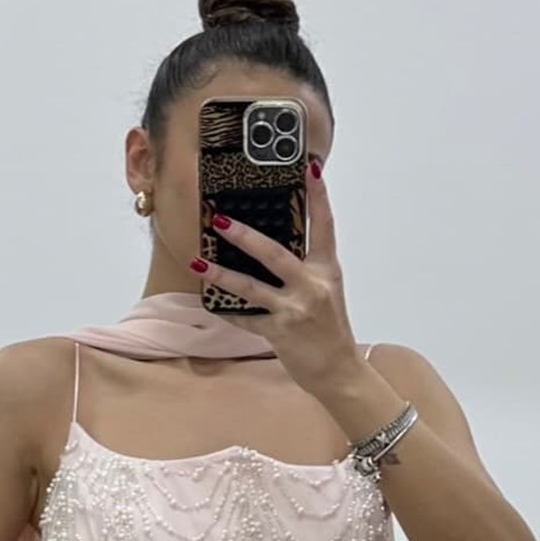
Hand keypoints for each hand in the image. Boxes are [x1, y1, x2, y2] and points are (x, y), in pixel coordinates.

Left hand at [195, 160, 362, 409]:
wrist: (340, 372)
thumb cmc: (330, 330)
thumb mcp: (325, 292)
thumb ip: (305, 268)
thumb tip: (271, 246)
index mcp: (327, 271)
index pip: (325, 226)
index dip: (319, 196)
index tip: (311, 168)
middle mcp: (312, 287)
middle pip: (275, 254)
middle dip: (245, 236)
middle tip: (220, 220)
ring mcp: (295, 310)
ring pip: (251, 288)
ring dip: (222, 275)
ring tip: (199, 263)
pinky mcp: (280, 332)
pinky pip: (246, 318)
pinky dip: (227, 311)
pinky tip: (211, 302)